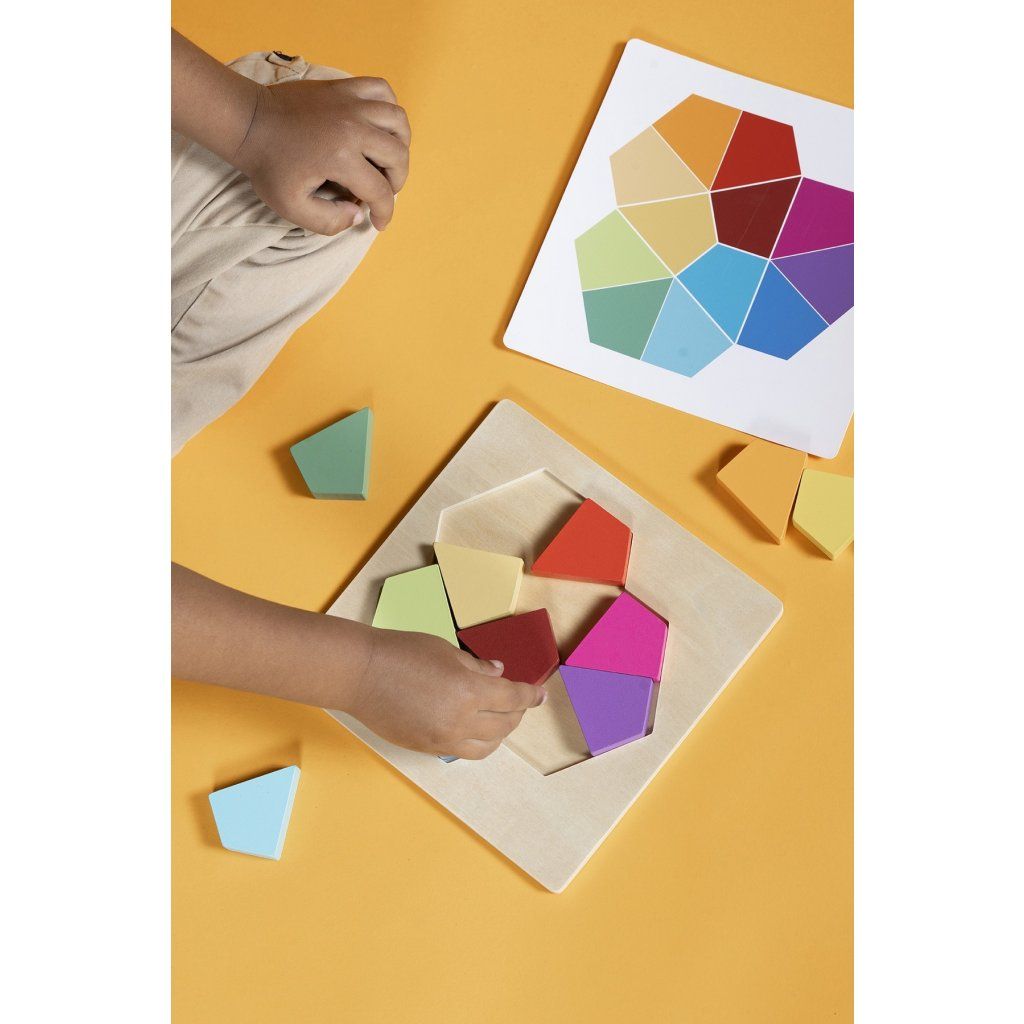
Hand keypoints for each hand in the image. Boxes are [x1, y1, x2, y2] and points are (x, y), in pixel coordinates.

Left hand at [234, 76, 410, 234]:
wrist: (248, 121)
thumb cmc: (268, 165)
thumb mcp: (291, 207)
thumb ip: (328, 222)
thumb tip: (357, 214)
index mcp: (340, 157)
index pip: (380, 191)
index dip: (384, 212)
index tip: (379, 221)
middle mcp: (352, 127)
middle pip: (397, 155)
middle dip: (397, 181)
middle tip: (383, 192)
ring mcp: (349, 102)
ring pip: (397, 120)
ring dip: (400, 144)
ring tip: (388, 158)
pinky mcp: (343, 87)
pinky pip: (381, 89)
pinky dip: (389, 107)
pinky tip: (380, 124)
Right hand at [349, 629, 547, 758]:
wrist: (360, 674)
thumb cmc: (401, 653)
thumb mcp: (445, 651)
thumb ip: (476, 667)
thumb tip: (498, 674)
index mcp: (469, 691)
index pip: (513, 698)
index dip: (531, 696)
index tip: (541, 694)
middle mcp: (461, 721)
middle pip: (504, 725)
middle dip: (517, 713)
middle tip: (520, 702)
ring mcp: (443, 739)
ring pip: (486, 747)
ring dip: (499, 733)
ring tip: (498, 719)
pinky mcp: (427, 748)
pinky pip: (462, 752)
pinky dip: (475, 742)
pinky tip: (472, 728)